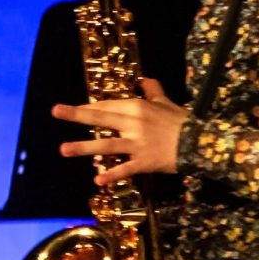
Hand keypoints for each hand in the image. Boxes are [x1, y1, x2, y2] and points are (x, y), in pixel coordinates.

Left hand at [53, 78, 185, 184]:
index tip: (69, 107)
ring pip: (107, 144)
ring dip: (84, 147)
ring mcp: (138, 144)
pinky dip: (112, 175)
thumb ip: (153, 91)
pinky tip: (97, 180)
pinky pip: (126, 169)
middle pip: (102, 118)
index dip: (88, 107)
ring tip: (63, 149)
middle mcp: (135, 124)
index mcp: (138, 108)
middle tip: (55, 110)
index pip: (108, 106)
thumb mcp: (167, 102)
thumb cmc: (182, 122)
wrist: (203, 142)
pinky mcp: (145, 162)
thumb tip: (144, 79)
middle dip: (77, 114)